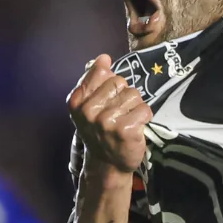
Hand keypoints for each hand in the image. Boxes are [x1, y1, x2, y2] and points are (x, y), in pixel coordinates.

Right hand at [68, 54, 151, 173]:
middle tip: (118, 114)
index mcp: (77, 101)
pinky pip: (145, 109)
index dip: (110, 84)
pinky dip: (144, 117)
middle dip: (124, 95)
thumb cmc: (100, 131)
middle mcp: (89, 111)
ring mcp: (107, 121)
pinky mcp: (126, 130)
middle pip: (120, 82)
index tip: (107, 100)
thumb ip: (94, 80)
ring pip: (134, 95)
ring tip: (127, 121)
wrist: (107, 164)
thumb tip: (104, 58)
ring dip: (135, 107)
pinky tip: (136, 128)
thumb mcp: (89, 106)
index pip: (102, 72)